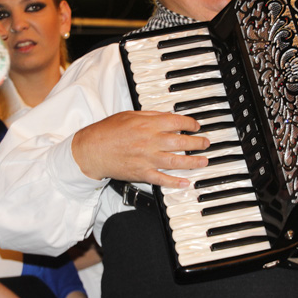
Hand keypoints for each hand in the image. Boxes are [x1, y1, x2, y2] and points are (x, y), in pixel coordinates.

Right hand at [72, 110, 208, 186]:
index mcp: (148, 124)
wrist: (92, 149)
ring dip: (193, 162)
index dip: (190, 124)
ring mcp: (147, 158)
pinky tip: (185, 183)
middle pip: (181, 142)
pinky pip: (162, 179)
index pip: (176, 122)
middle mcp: (150, 141)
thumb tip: (168, 116)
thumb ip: (150, 115)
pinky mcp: (141, 173)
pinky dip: (174, 182)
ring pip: (176, 161)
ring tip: (203, 161)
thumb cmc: (108, 131)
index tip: (196, 126)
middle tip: (206, 143)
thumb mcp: (130, 115)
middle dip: (197, 143)